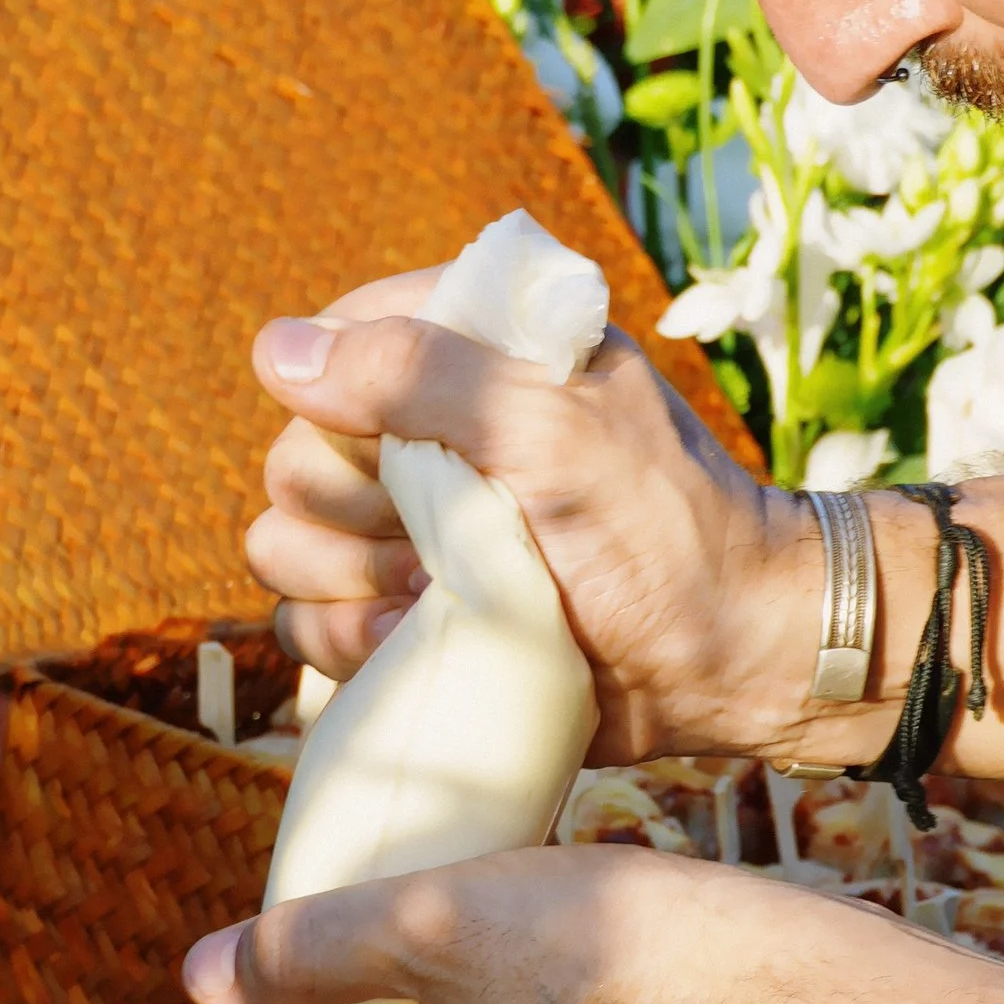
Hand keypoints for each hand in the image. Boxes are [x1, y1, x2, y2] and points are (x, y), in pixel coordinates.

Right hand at [244, 272, 817, 758]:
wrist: (729, 656)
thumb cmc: (662, 528)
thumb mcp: (552, 427)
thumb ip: (418, 374)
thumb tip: (275, 354)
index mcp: (469, 354)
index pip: (331, 346)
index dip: (346, 405)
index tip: (423, 449)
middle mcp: (428, 436)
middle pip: (295, 458)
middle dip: (356, 510)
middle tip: (445, 535)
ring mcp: (411, 530)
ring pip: (284, 545)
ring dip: (348, 580)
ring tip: (438, 594)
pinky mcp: (407, 613)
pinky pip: (306, 622)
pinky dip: (349, 639)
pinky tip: (419, 639)